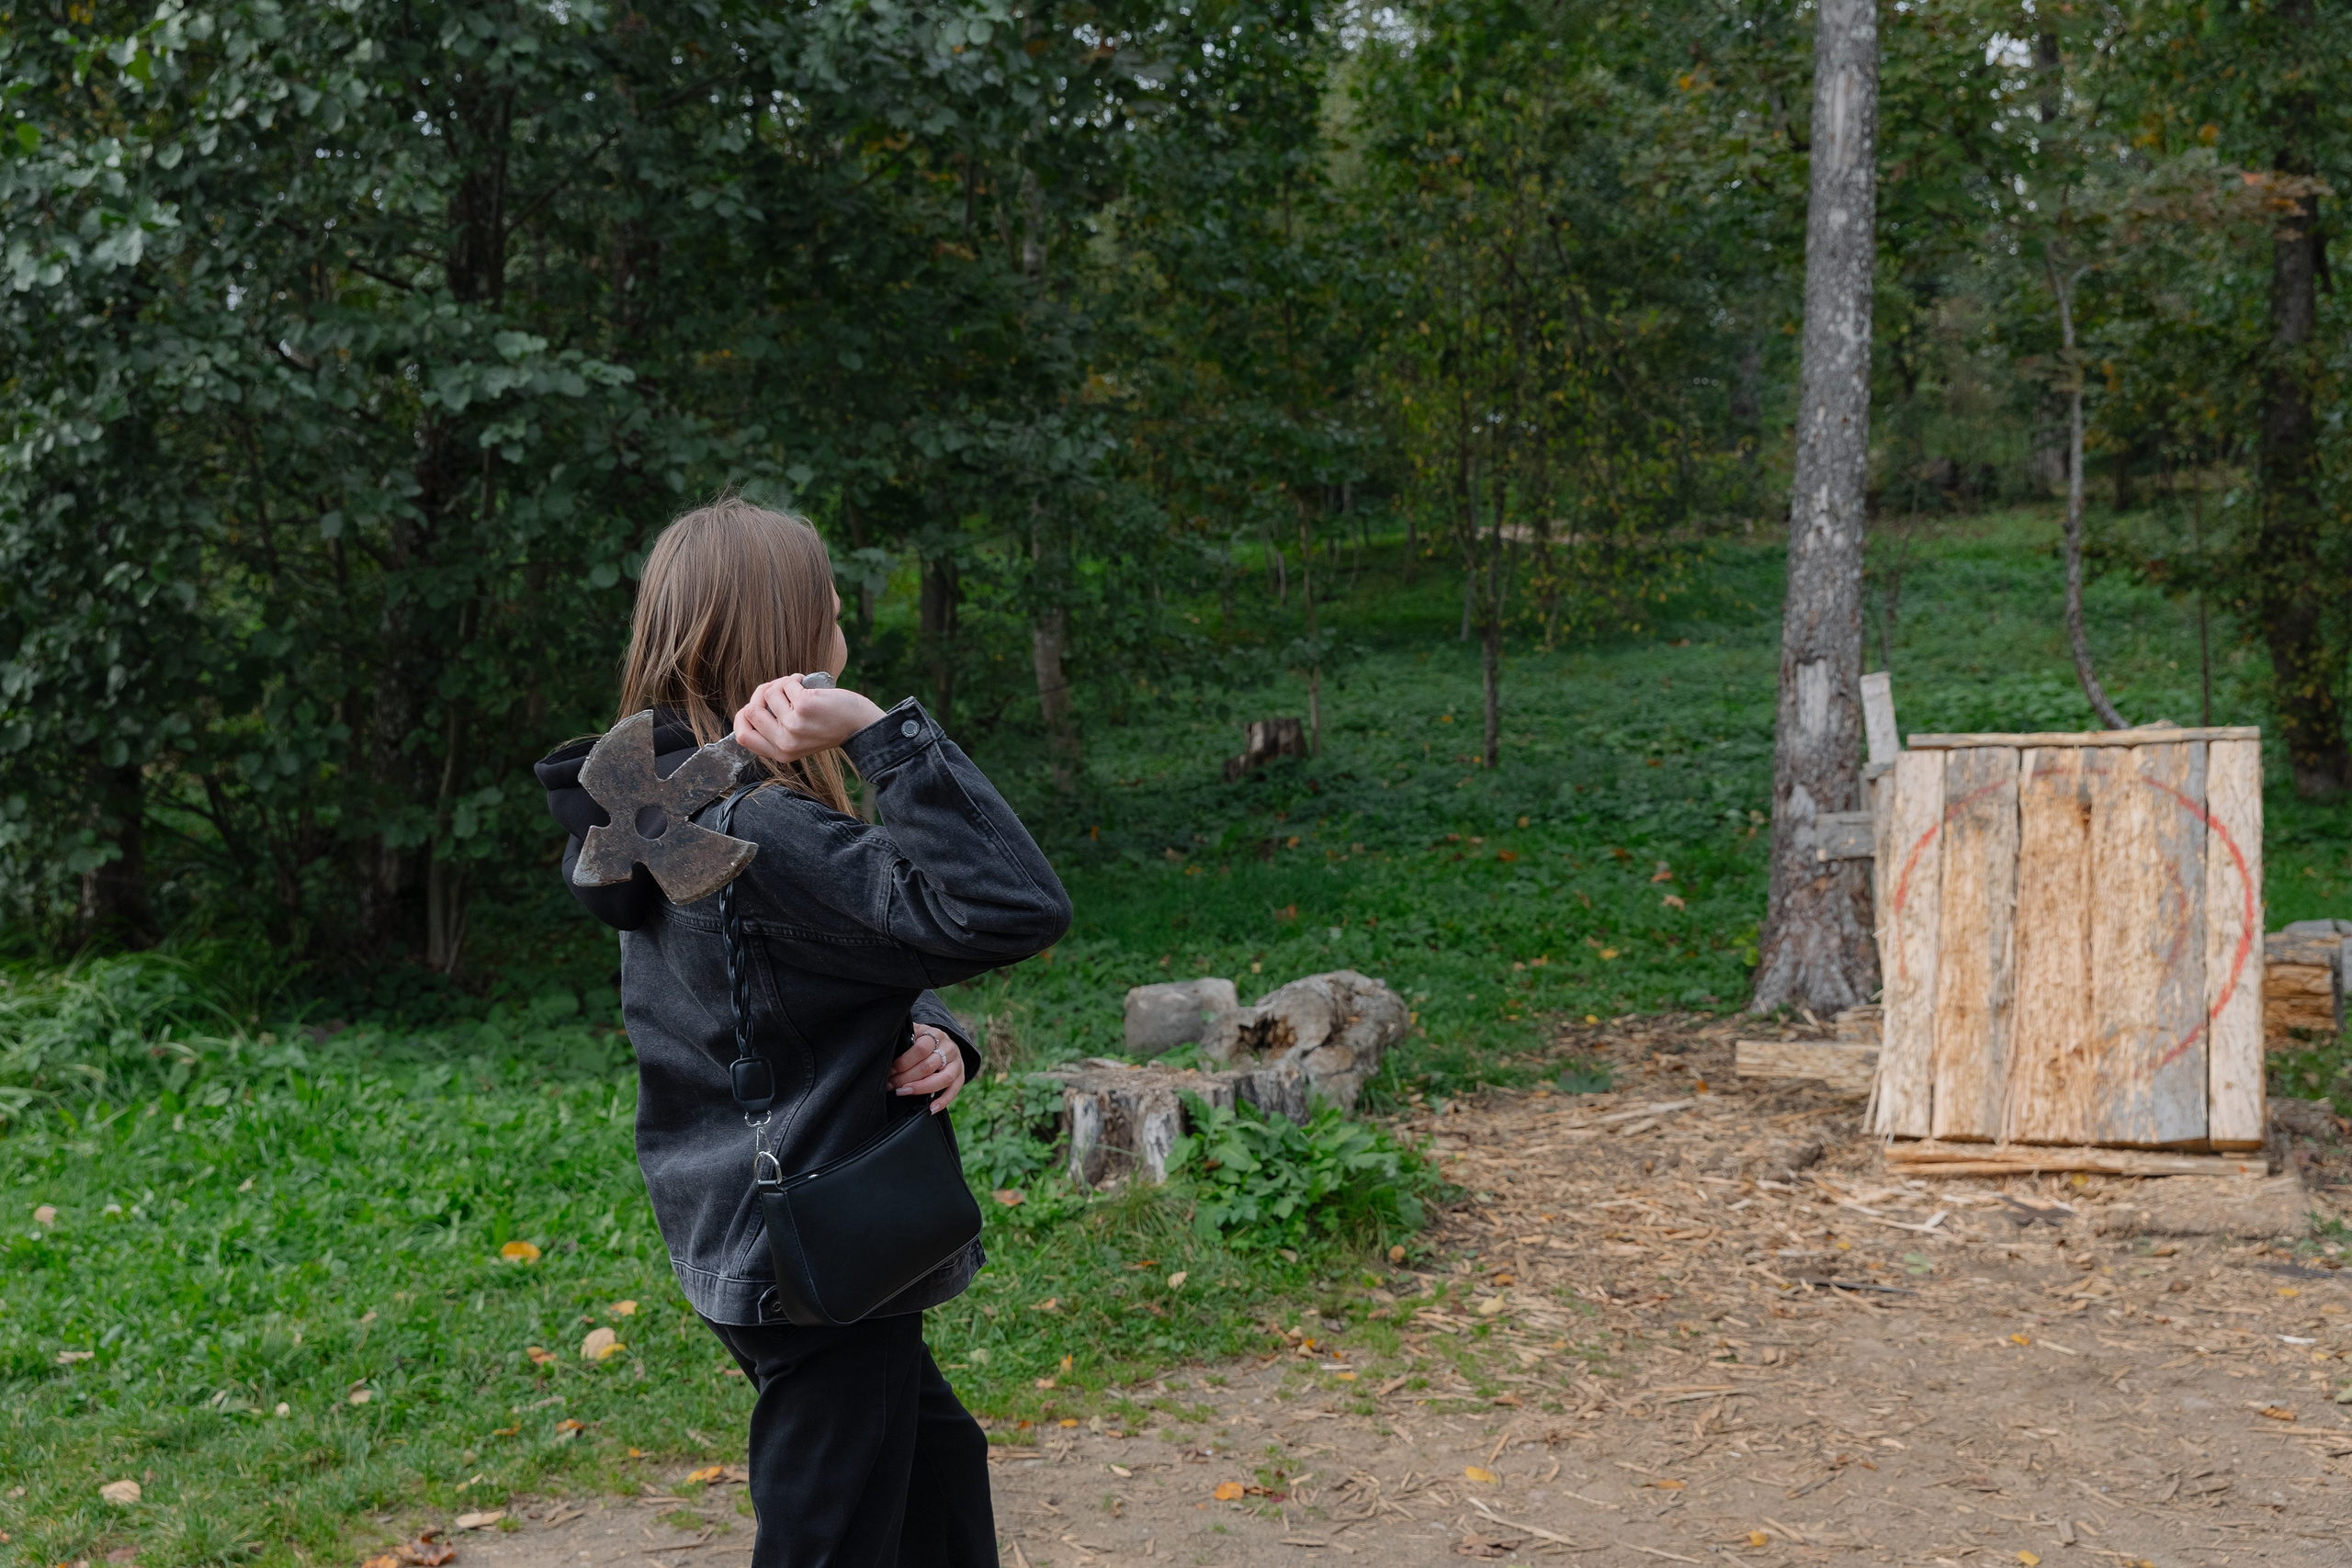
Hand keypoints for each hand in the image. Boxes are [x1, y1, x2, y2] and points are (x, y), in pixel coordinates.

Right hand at [732, 675, 886, 763]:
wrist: (860, 724)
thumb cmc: (828, 725)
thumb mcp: (798, 737)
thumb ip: (776, 728)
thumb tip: (751, 706)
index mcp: (780, 753)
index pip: (743, 737)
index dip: (743, 718)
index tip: (754, 706)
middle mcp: (785, 743)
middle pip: (751, 711)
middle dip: (763, 694)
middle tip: (781, 690)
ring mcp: (794, 725)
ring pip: (768, 693)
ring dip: (782, 684)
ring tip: (799, 688)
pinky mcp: (804, 707)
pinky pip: (785, 684)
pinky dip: (795, 679)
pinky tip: (806, 683)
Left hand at [890, 1023, 966, 1112]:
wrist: (945, 1042)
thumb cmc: (924, 1041)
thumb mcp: (915, 1033)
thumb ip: (905, 1039)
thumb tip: (887, 1052)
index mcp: (935, 1035)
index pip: (920, 1050)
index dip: (903, 1063)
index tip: (890, 1072)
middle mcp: (949, 1048)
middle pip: (928, 1066)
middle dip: (906, 1078)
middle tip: (891, 1085)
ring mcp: (957, 1063)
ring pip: (943, 1079)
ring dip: (922, 1089)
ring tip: (904, 1093)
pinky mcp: (961, 1076)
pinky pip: (954, 1090)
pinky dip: (944, 1101)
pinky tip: (931, 1108)